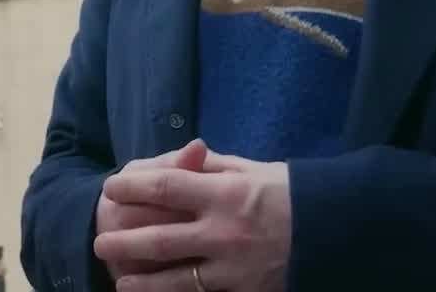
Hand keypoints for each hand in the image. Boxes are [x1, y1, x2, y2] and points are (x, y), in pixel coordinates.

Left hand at [93, 149, 291, 291]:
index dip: (132, 187)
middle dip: (125, 242)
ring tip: (120, 282)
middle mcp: (225, 231)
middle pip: (160, 239)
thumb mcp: (251, 169)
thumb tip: (177, 157)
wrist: (335, 231)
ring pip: (177, 279)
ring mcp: (234, 267)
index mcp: (225, 193)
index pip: (166, 187)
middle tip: (100, 242)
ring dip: (144, 281)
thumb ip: (210, 166)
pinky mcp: (245, 290)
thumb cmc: (289, 193)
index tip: (111, 187)